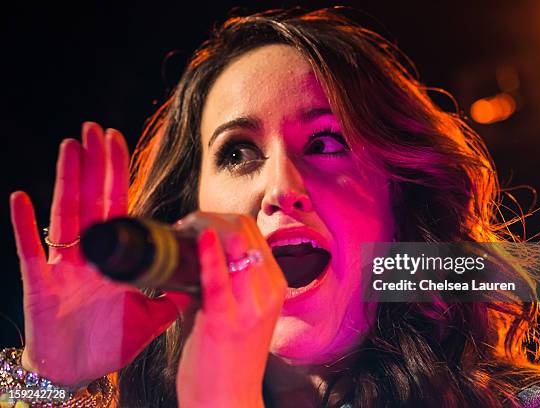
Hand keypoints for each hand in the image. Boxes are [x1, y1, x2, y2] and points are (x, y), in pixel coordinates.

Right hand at [10, 122, 192, 386]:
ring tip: (71, 147)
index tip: (118, 141)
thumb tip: (202, 280)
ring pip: (65, 216)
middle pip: (92, 200)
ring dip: (67, 181)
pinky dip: (25, 227)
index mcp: (114, 257)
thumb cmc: (109, 342)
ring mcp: (63, 267)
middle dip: (95, 164)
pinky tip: (20, 199)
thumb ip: (172, 297)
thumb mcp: (151, 317)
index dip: (116, 174)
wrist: (77, 372)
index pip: (117, 206)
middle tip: (96, 128)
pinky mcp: (41, 286)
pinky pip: (30, 252)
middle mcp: (88, 254)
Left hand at [176, 214, 286, 407]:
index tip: (197, 224)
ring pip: (234, 246)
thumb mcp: (238, 312)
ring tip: (181, 232)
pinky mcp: (226, 322)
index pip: (253, 233)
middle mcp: (269, 293)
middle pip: (244, 232)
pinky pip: (218, 279)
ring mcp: (250, 307)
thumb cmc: (227, 359)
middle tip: (185, 225)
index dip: (224, 220)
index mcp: (275, 287)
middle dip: (213, 219)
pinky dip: (208, 255)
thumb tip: (190, 255)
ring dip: (204, 229)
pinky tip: (198, 237)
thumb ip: (221, 282)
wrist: (227, 403)